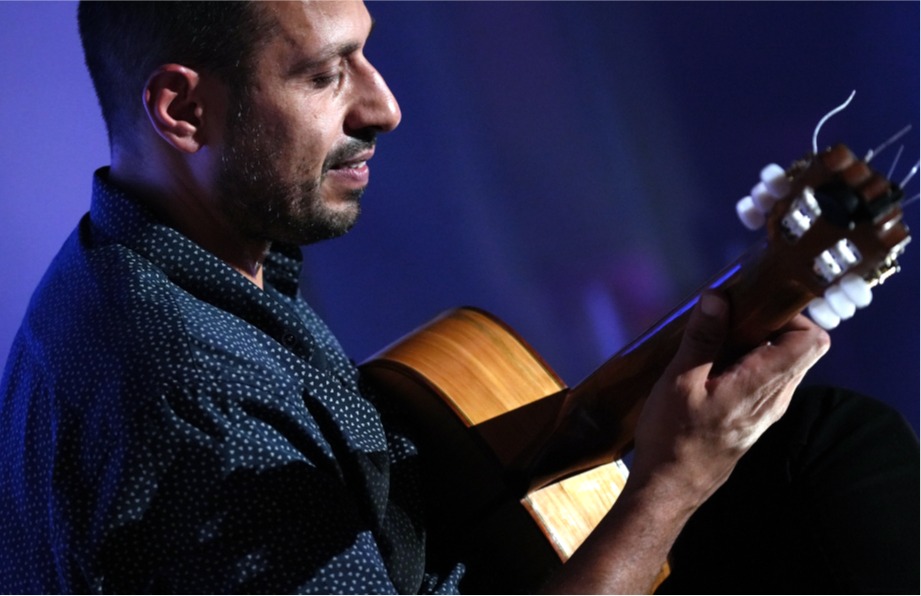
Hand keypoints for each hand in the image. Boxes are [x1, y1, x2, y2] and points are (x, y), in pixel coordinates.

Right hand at [542, 291, 828, 593]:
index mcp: (762, 385)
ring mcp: (768, 411)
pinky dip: (749, 360)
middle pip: (800, 347)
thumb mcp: (679, 381)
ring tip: (717, 334)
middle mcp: (776, 398)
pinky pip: (766, 378)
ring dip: (757, 341)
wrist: (670, 487)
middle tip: (731, 313)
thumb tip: (717, 298)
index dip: (794, 314)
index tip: (757, 302)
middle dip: (771, 322)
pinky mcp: (754, 418)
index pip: (811, 340)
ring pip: (782, 362)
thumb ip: (702, 338)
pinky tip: (713, 360)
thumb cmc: (673, 436)